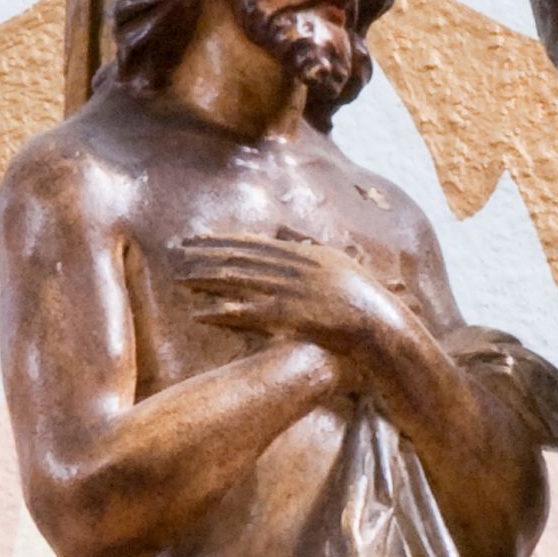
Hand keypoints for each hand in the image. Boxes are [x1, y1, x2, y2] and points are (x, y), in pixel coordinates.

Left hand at [172, 233, 411, 388]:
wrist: (380, 325)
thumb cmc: (364, 299)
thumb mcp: (337, 262)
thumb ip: (308, 244)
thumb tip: (284, 232)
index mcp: (303, 253)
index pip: (253, 243)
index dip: (221, 240)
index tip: (197, 238)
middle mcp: (292, 267)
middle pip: (239, 257)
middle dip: (205, 254)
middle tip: (177, 251)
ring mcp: (290, 291)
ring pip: (238, 281)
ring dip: (206, 279)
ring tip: (180, 279)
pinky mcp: (288, 317)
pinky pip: (246, 313)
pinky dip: (221, 312)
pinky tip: (199, 313)